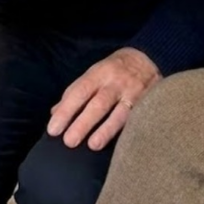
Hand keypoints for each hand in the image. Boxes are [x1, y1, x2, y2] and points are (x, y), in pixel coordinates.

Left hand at [46, 47, 161, 149]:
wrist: (149, 58)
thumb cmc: (114, 70)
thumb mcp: (94, 73)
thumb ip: (75, 92)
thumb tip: (54, 113)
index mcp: (99, 74)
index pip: (79, 92)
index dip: (66, 111)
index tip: (53, 129)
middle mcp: (115, 83)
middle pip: (98, 104)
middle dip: (83, 123)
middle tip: (69, 141)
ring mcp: (133, 94)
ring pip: (119, 113)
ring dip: (106, 130)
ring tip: (93, 145)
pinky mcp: (147, 104)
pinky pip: (137, 119)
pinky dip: (127, 131)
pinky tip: (121, 145)